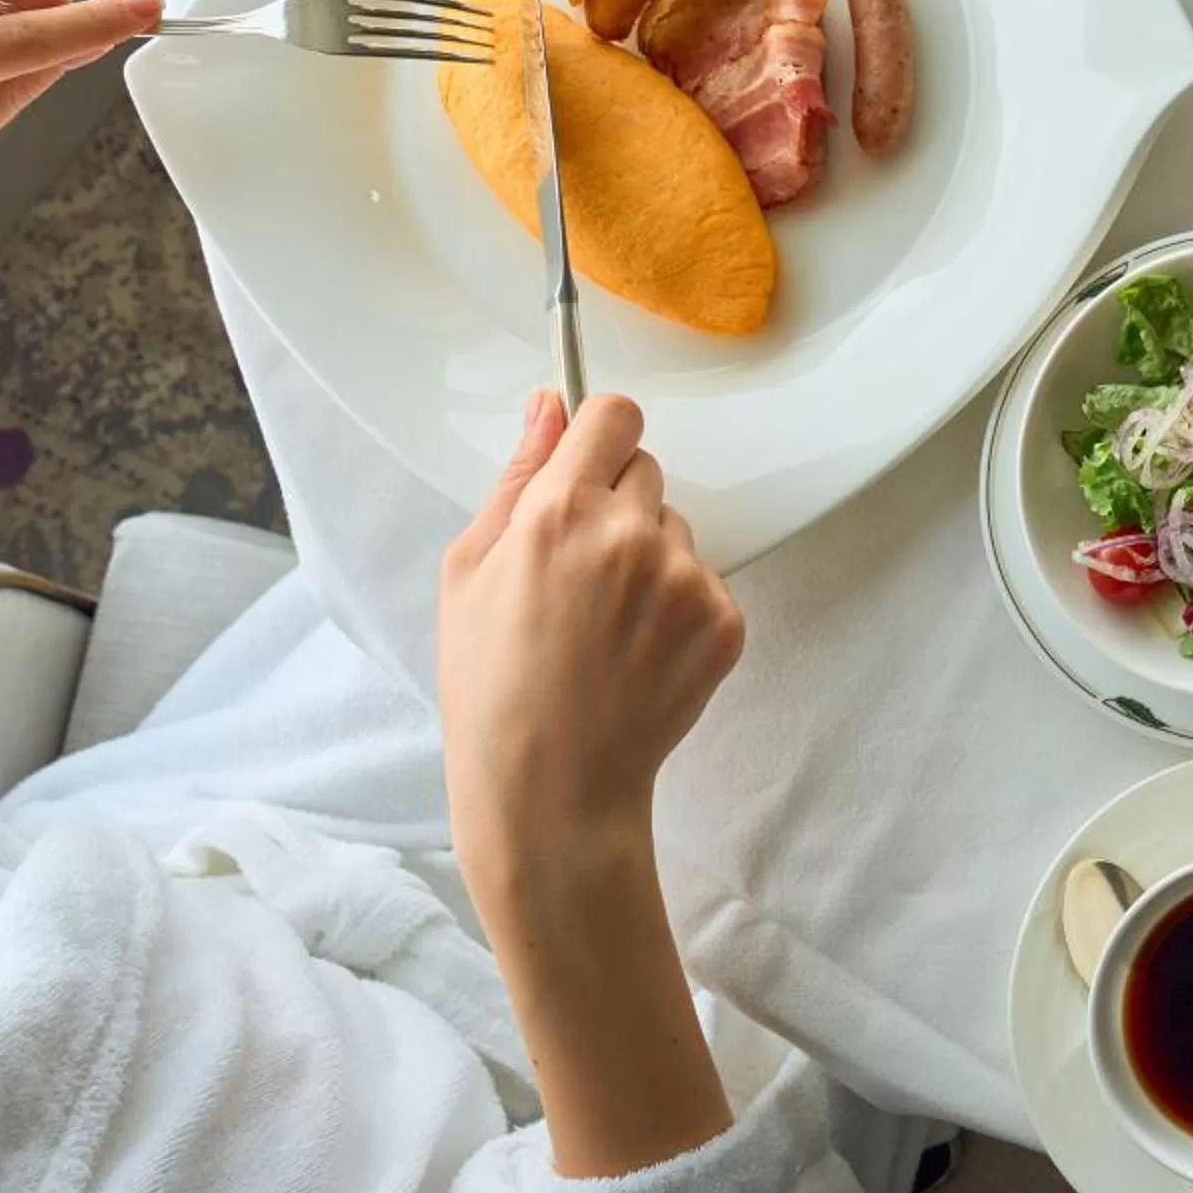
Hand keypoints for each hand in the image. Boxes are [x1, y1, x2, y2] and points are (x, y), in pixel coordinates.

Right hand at [436, 392, 745, 883]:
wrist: (550, 788)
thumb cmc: (492, 684)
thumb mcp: (469, 570)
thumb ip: (517, 476)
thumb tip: (547, 405)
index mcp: (559, 511)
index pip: (614, 416)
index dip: (600, 438)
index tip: (589, 464)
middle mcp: (630, 535)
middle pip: (646, 470)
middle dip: (617, 504)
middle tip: (579, 573)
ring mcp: (685, 579)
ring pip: (676, 529)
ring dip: (650, 557)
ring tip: (604, 624)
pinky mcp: (723, 621)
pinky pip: (706, 582)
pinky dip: (679, 608)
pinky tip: (637, 651)